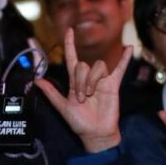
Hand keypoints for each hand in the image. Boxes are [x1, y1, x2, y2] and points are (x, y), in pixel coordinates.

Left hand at [34, 28, 131, 152]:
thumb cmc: (79, 122)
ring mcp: (102, 80)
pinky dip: (124, 59)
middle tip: (81, 98)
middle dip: (80, 81)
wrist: (95, 133)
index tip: (69, 31)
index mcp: (75, 82)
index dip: (70, 44)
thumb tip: (36, 80)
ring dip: (92, 81)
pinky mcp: (113, 85)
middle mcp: (88, 78)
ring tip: (91, 95)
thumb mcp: (62, 107)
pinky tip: (129, 48)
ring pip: (97, 66)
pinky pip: (119, 68)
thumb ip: (51, 93)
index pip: (72, 58)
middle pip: (83, 65)